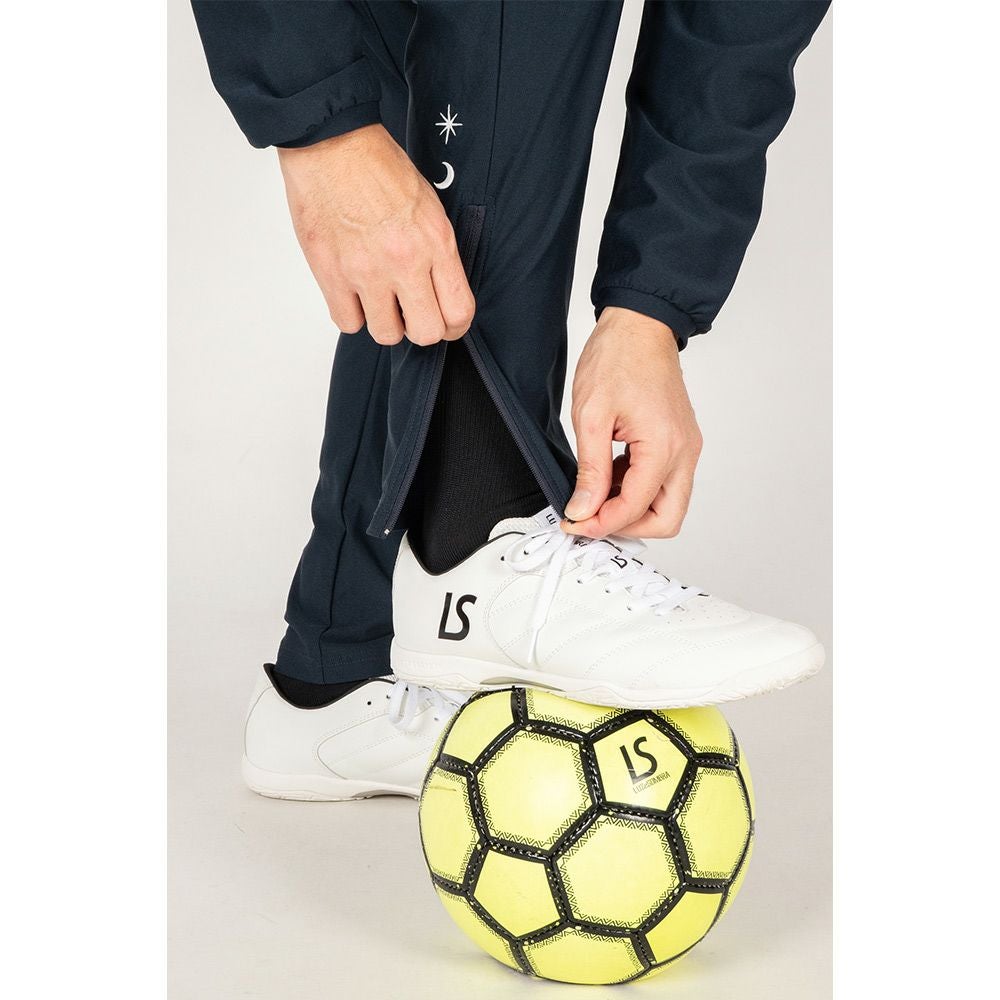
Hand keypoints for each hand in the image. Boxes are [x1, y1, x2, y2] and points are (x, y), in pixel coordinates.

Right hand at [277, 124, 474, 345]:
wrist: (331, 143)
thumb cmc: (379, 168)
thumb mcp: (429, 207)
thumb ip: (438, 253)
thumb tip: (440, 292)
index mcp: (435, 243)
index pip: (459, 312)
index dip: (454, 326)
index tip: (445, 323)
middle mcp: (404, 262)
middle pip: (426, 333)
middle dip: (420, 328)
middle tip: (410, 313)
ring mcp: (366, 271)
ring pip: (385, 334)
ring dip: (384, 322)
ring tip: (378, 297)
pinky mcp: (331, 274)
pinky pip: (347, 322)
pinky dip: (351, 313)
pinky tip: (352, 291)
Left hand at [563, 307, 701, 538]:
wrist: (640, 325)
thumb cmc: (617, 358)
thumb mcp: (591, 417)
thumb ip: (590, 470)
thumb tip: (583, 508)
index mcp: (665, 446)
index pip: (636, 508)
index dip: (601, 523)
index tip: (573, 523)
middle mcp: (684, 452)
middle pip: (667, 519)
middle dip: (628, 527)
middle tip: (590, 518)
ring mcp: (686, 447)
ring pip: (667, 504)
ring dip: (631, 508)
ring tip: (594, 493)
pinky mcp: (680, 441)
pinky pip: (664, 482)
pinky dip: (636, 489)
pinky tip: (608, 475)